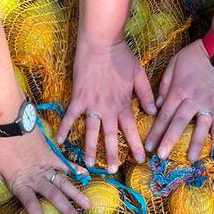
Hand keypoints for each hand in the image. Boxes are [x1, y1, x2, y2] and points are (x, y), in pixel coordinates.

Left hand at [0, 125, 89, 213]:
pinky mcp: (51, 154)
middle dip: (68, 210)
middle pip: (54, 197)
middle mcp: (36, 177)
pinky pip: (65, 164)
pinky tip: (86, 177)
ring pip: (64, 183)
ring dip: (77, 195)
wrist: (9, 120)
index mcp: (20, 183)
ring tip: (88, 206)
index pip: (32, 205)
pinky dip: (76, 170)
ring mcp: (46, 166)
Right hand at [58, 38, 154, 170]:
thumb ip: (147, 94)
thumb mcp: (139, 74)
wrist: (101, 42)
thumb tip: (153, 112)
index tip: (140, 161)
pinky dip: (64, 129)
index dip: (136, 147)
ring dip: (89, 149)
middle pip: (111, 137)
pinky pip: (69, 117)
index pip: (132, 130)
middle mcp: (108, 109)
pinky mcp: (78, 99)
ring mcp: (91, 105)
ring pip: (91, 132)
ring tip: (88, 165)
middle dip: (112, 155)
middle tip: (112, 171)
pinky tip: (59, 142)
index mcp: (124, 104)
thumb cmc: (121, 55)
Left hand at [145, 40, 213, 161]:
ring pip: (201, 128)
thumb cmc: (196, 56)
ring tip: (190, 160)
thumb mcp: (174, 64)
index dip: (156, 132)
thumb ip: (164, 86)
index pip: (164, 115)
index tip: (149, 147)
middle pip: (179, 124)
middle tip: (162, 157)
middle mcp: (193, 100)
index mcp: (179, 91)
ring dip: (195, 145)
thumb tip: (157, 106)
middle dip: (169, 141)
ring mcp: (209, 105)